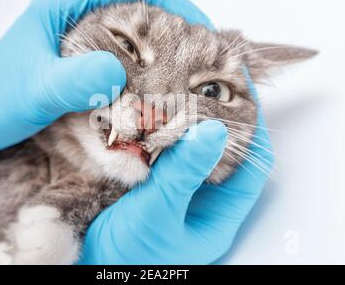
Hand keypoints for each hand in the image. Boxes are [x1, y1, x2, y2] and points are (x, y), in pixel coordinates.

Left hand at [0, 0, 212, 185]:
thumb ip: (75, 81)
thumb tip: (119, 72)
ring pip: (129, 34)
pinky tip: (151, 90)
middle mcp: (73, 16)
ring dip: (158, 50)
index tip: (198, 27)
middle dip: (172, 27)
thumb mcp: (36, 92)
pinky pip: (118, 58)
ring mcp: (75, 40)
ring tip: (185, 72)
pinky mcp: (76, 63)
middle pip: (135, 8)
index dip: (171, 1)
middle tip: (199, 55)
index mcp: (63, 5)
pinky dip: (140, 69)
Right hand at [80, 90, 272, 263]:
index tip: (243, 87)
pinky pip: (164, 152)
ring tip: (179, 87)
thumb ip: (182, 175)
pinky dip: (161, 131)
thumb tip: (213, 131)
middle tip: (205, 79)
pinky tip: (151, 112)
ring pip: (190, 148)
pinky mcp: (153, 183)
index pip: (253, 164)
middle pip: (222, 149)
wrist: (91, 268)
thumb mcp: (159, 215)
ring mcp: (177, 189)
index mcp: (218, 214)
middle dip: (217, 115)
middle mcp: (202, 199)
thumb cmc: (129, 259)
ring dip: (186, 121)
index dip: (254, 125)